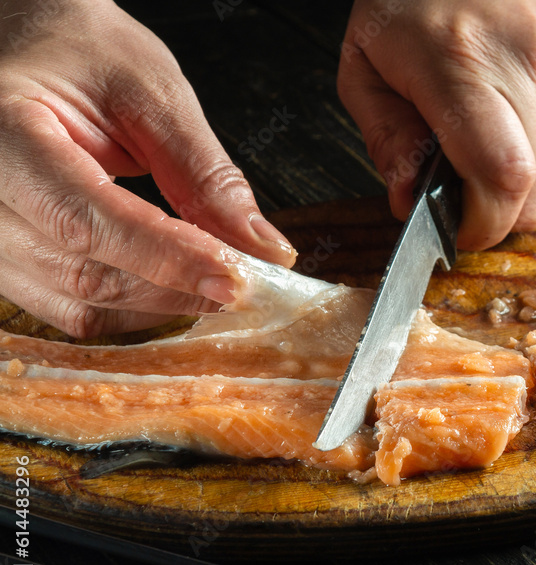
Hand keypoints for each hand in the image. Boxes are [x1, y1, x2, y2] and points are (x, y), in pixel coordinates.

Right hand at [0, 0, 295, 336]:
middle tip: (247, 283)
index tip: (238, 279)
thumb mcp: (152, 93)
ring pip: (76, 305)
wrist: (20, 37)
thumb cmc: (77, 50)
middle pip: (83, 275)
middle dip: (177, 288)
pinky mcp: (3, 259)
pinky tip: (174, 284)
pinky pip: (67, 307)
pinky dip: (133, 305)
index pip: (86, 221)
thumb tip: (262, 248)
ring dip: (159, 304)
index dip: (169, 259)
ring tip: (217, 280)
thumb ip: (205, 176)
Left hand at [337, 0, 535, 249]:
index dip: (481, 226)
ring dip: (512, 166)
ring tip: (483, 110)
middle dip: (490, 205)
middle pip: (531, 193)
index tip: (456, 229)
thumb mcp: (366, 64)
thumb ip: (386, 142)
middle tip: (456, 171)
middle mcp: (533, 65)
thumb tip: (411, 204)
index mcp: (465, 64)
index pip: (502, 181)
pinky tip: (511, 95)